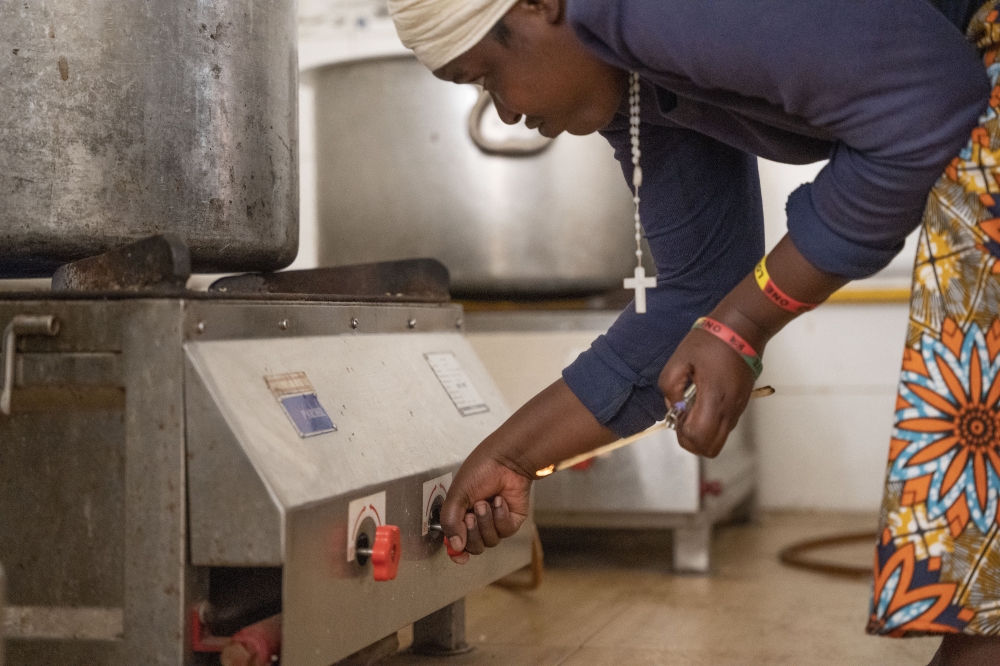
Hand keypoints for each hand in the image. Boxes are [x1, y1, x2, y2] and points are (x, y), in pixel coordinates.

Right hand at [440, 454, 531, 563]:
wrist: (506, 460)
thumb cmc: (480, 470)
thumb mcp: (457, 495)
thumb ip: (450, 521)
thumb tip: (456, 546)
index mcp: (461, 515)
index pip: (457, 543)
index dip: (457, 551)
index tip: (457, 551)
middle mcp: (478, 522)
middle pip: (473, 547)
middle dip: (472, 532)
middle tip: (470, 515)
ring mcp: (495, 523)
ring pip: (490, 541)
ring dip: (486, 521)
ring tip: (485, 502)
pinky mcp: (512, 521)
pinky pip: (505, 531)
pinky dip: (500, 516)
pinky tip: (499, 500)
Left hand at [658, 327, 756, 457]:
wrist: (743, 328)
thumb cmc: (710, 341)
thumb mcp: (679, 358)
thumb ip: (670, 386)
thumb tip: (674, 407)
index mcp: (714, 398)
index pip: (699, 438)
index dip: (683, 434)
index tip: (678, 414)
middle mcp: (730, 409)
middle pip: (711, 449)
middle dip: (692, 440)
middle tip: (683, 417)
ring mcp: (738, 408)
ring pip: (719, 439)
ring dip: (702, 432)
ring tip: (693, 406)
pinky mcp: (742, 403)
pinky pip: (725, 426)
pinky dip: (711, 423)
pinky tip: (703, 400)